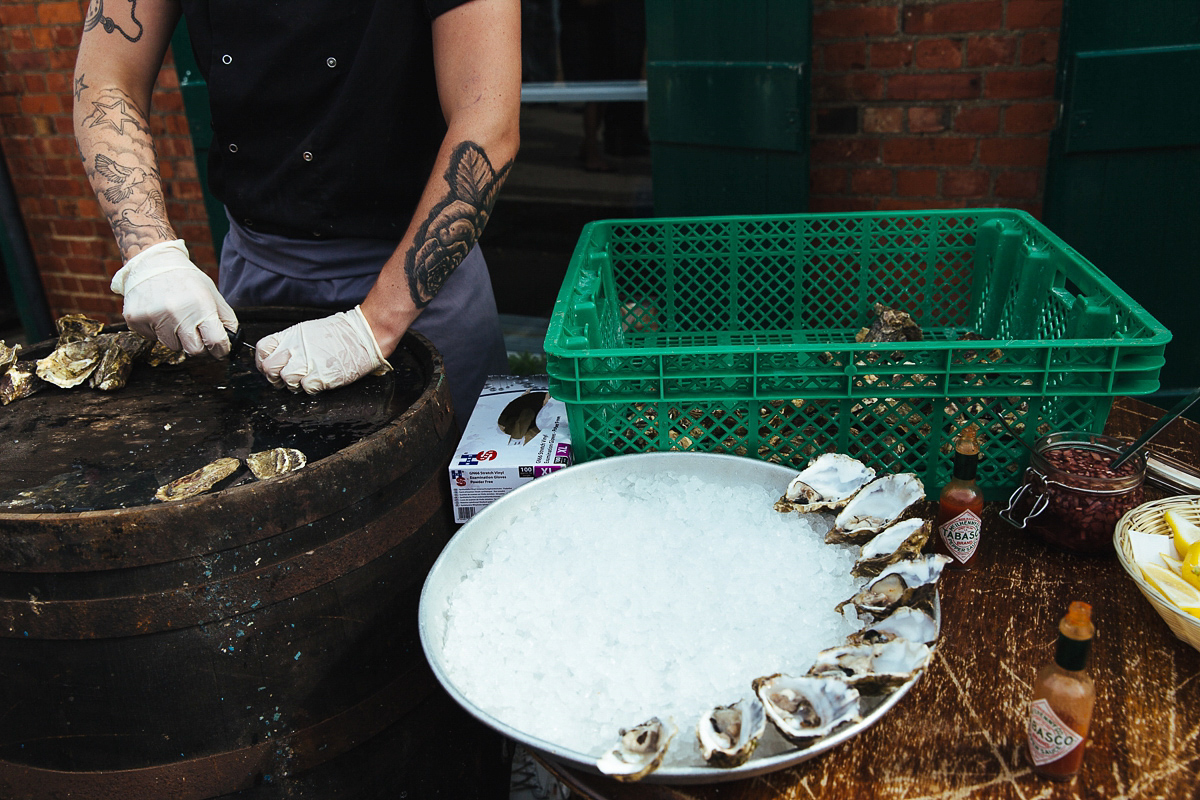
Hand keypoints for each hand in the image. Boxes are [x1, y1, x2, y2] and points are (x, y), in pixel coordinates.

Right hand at [110, 239, 237, 357]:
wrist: (152, 262)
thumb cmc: (185, 278)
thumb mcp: (212, 293)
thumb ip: (226, 318)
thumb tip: (233, 341)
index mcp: (200, 306)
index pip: (216, 342)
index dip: (221, 349)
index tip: (220, 349)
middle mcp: (176, 313)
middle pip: (194, 351)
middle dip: (199, 346)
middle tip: (196, 334)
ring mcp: (154, 317)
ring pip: (173, 346)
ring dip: (177, 337)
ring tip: (174, 316)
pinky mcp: (136, 319)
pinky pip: (153, 339)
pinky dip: (158, 331)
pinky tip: (159, 313)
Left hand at [255, 306, 390, 393]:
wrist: (363, 335)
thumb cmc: (340, 333)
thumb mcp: (308, 331)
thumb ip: (291, 343)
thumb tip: (280, 356)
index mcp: (291, 336)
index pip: (262, 350)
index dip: (263, 361)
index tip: (270, 366)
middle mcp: (295, 349)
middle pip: (269, 368)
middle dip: (275, 377)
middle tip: (286, 378)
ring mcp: (306, 364)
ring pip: (286, 381)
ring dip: (295, 384)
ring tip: (307, 378)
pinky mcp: (319, 377)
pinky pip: (306, 389)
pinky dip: (311, 388)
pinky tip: (320, 380)